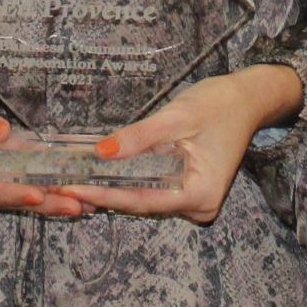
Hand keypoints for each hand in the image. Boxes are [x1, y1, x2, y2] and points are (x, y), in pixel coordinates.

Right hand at [0, 65, 82, 216]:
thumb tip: (1, 133)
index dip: (10, 194)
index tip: (36, 194)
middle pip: (6, 200)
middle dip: (42, 203)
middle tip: (77, 206)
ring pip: (19, 196)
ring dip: (52, 200)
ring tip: (85, 203)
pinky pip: (23, 183)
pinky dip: (48, 185)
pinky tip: (75, 188)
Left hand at [54, 64, 300, 224]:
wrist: (247, 99)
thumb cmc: (219, 104)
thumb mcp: (177, 116)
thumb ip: (140, 137)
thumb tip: (102, 152)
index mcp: (201, 194)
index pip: (142, 200)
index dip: (104, 194)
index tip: (71, 189)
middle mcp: (199, 207)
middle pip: (141, 204)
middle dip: (102, 193)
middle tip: (59, 186)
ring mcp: (193, 202)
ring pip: (144, 199)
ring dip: (110, 188)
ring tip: (69, 181)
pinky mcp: (187, 191)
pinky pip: (152, 190)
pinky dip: (127, 181)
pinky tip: (97, 174)